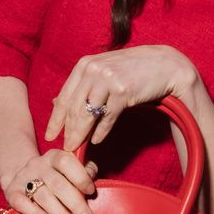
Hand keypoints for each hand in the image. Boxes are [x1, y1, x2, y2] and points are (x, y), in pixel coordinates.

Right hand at [5, 148, 98, 213]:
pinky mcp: (12, 192)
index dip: (80, 177)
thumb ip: (84, 170)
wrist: (21, 175)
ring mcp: (23, 178)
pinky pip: (22, 204)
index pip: (66, 162)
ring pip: (43, 197)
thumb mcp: (70, 168)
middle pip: (58, 184)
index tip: (91, 192)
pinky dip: (36, 213)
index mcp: (54, 156)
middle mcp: (38, 165)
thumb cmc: (55, 174)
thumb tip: (92, 176)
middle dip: (75, 203)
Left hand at [45, 45, 199, 150]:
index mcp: (85, 64)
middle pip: (74, 107)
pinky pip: (107, 117)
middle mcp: (93, 69)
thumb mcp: (103, 71)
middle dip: (67, 131)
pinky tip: (96, 141)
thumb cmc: (133, 69)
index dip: (55, 119)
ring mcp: (108, 79)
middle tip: (65, 148)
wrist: (164, 65)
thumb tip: (54, 102)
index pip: (64, 96)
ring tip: (76, 148)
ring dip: (80, 134)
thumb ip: (82, 85)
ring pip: (87, 114)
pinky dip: (101, 132)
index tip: (49, 135)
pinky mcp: (123, 90)